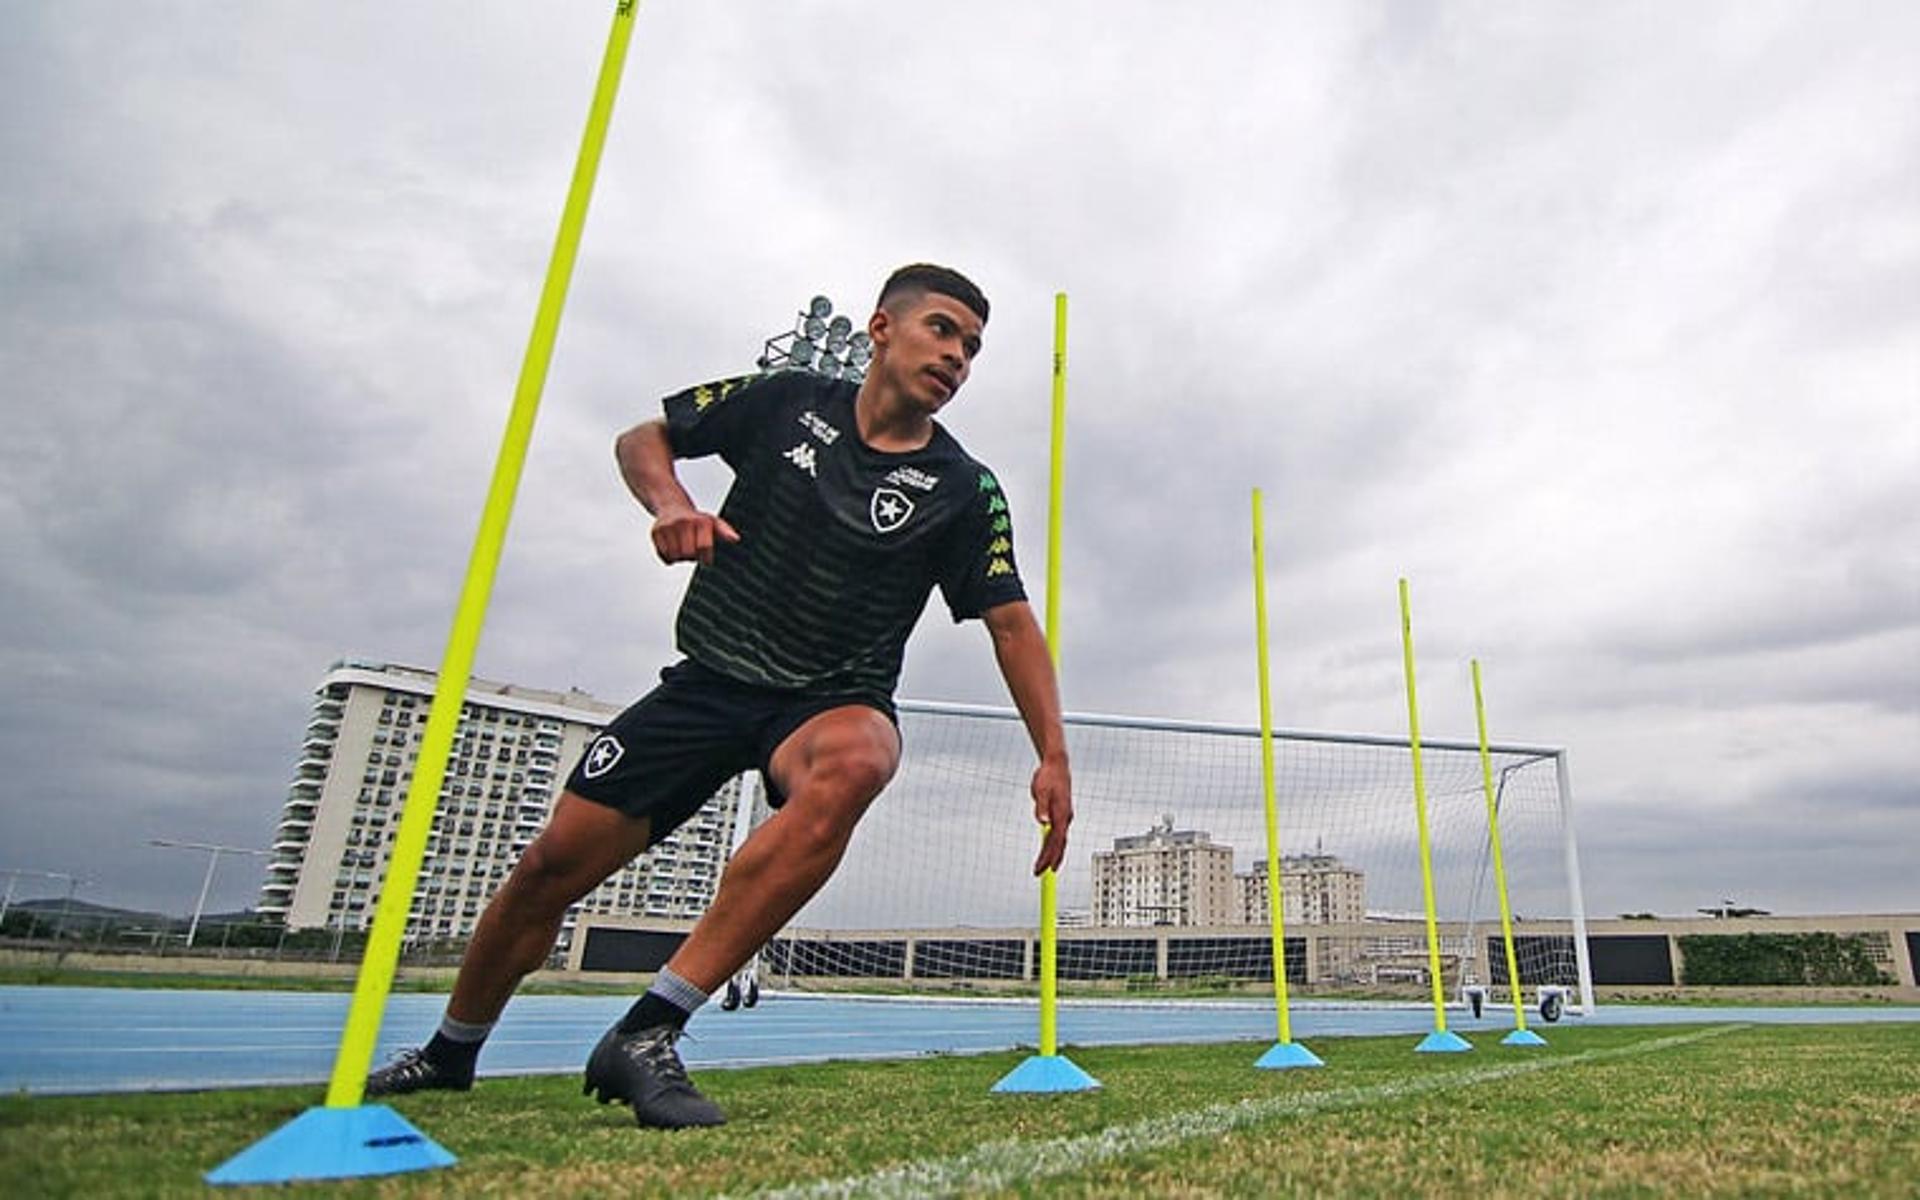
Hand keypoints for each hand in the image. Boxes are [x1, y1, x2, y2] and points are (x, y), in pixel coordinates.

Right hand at [651, 508, 739, 564]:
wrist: (671, 506)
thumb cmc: (695, 519)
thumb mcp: (713, 522)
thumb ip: (725, 531)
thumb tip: (735, 539)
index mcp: (700, 521)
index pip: (704, 547)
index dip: (706, 558)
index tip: (706, 558)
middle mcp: (683, 522)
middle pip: (688, 554)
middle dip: (692, 557)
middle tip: (692, 549)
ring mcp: (668, 526)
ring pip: (675, 557)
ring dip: (680, 558)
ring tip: (682, 546)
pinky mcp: (655, 532)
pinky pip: (663, 556)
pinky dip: (668, 557)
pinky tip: (672, 546)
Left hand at [1030, 756, 1071, 875]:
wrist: (1057, 764)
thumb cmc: (1049, 776)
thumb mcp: (1040, 789)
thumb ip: (1041, 806)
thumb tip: (1042, 821)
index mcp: (1061, 813)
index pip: (1055, 840)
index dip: (1049, 856)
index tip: (1042, 867)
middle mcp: (1065, 817)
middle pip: (1059, 844)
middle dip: (1050, 860)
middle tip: (1040, 873)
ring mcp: (1064, 816)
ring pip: (1061, 840)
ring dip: (1054, 855)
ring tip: (1047, 868)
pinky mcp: (1061, 814)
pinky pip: (1059, 834)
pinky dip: (1054, 845)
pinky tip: (1049, 850)